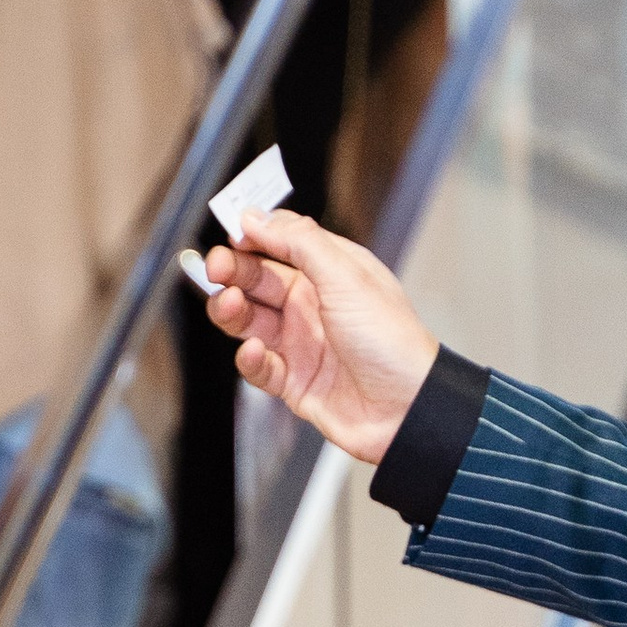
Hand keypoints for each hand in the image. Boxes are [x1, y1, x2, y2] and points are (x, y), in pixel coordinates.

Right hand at [201, 210, 437, 465]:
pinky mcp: (294, 382)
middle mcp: (313, 306)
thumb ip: (299, 241)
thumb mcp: (346, 275)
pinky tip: (254, 351)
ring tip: (231, 305)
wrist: (408, 408)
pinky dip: (249, 359)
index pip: (281, 244)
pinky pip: (257, 366)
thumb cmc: (392, 341)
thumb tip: (257, 217)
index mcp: (331, 273)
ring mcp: (302, 344)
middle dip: (233, 272)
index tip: (232, 234)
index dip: (253, 237)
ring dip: (233, 311)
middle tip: (217, 269)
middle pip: (257, 281)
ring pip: (249, 322)